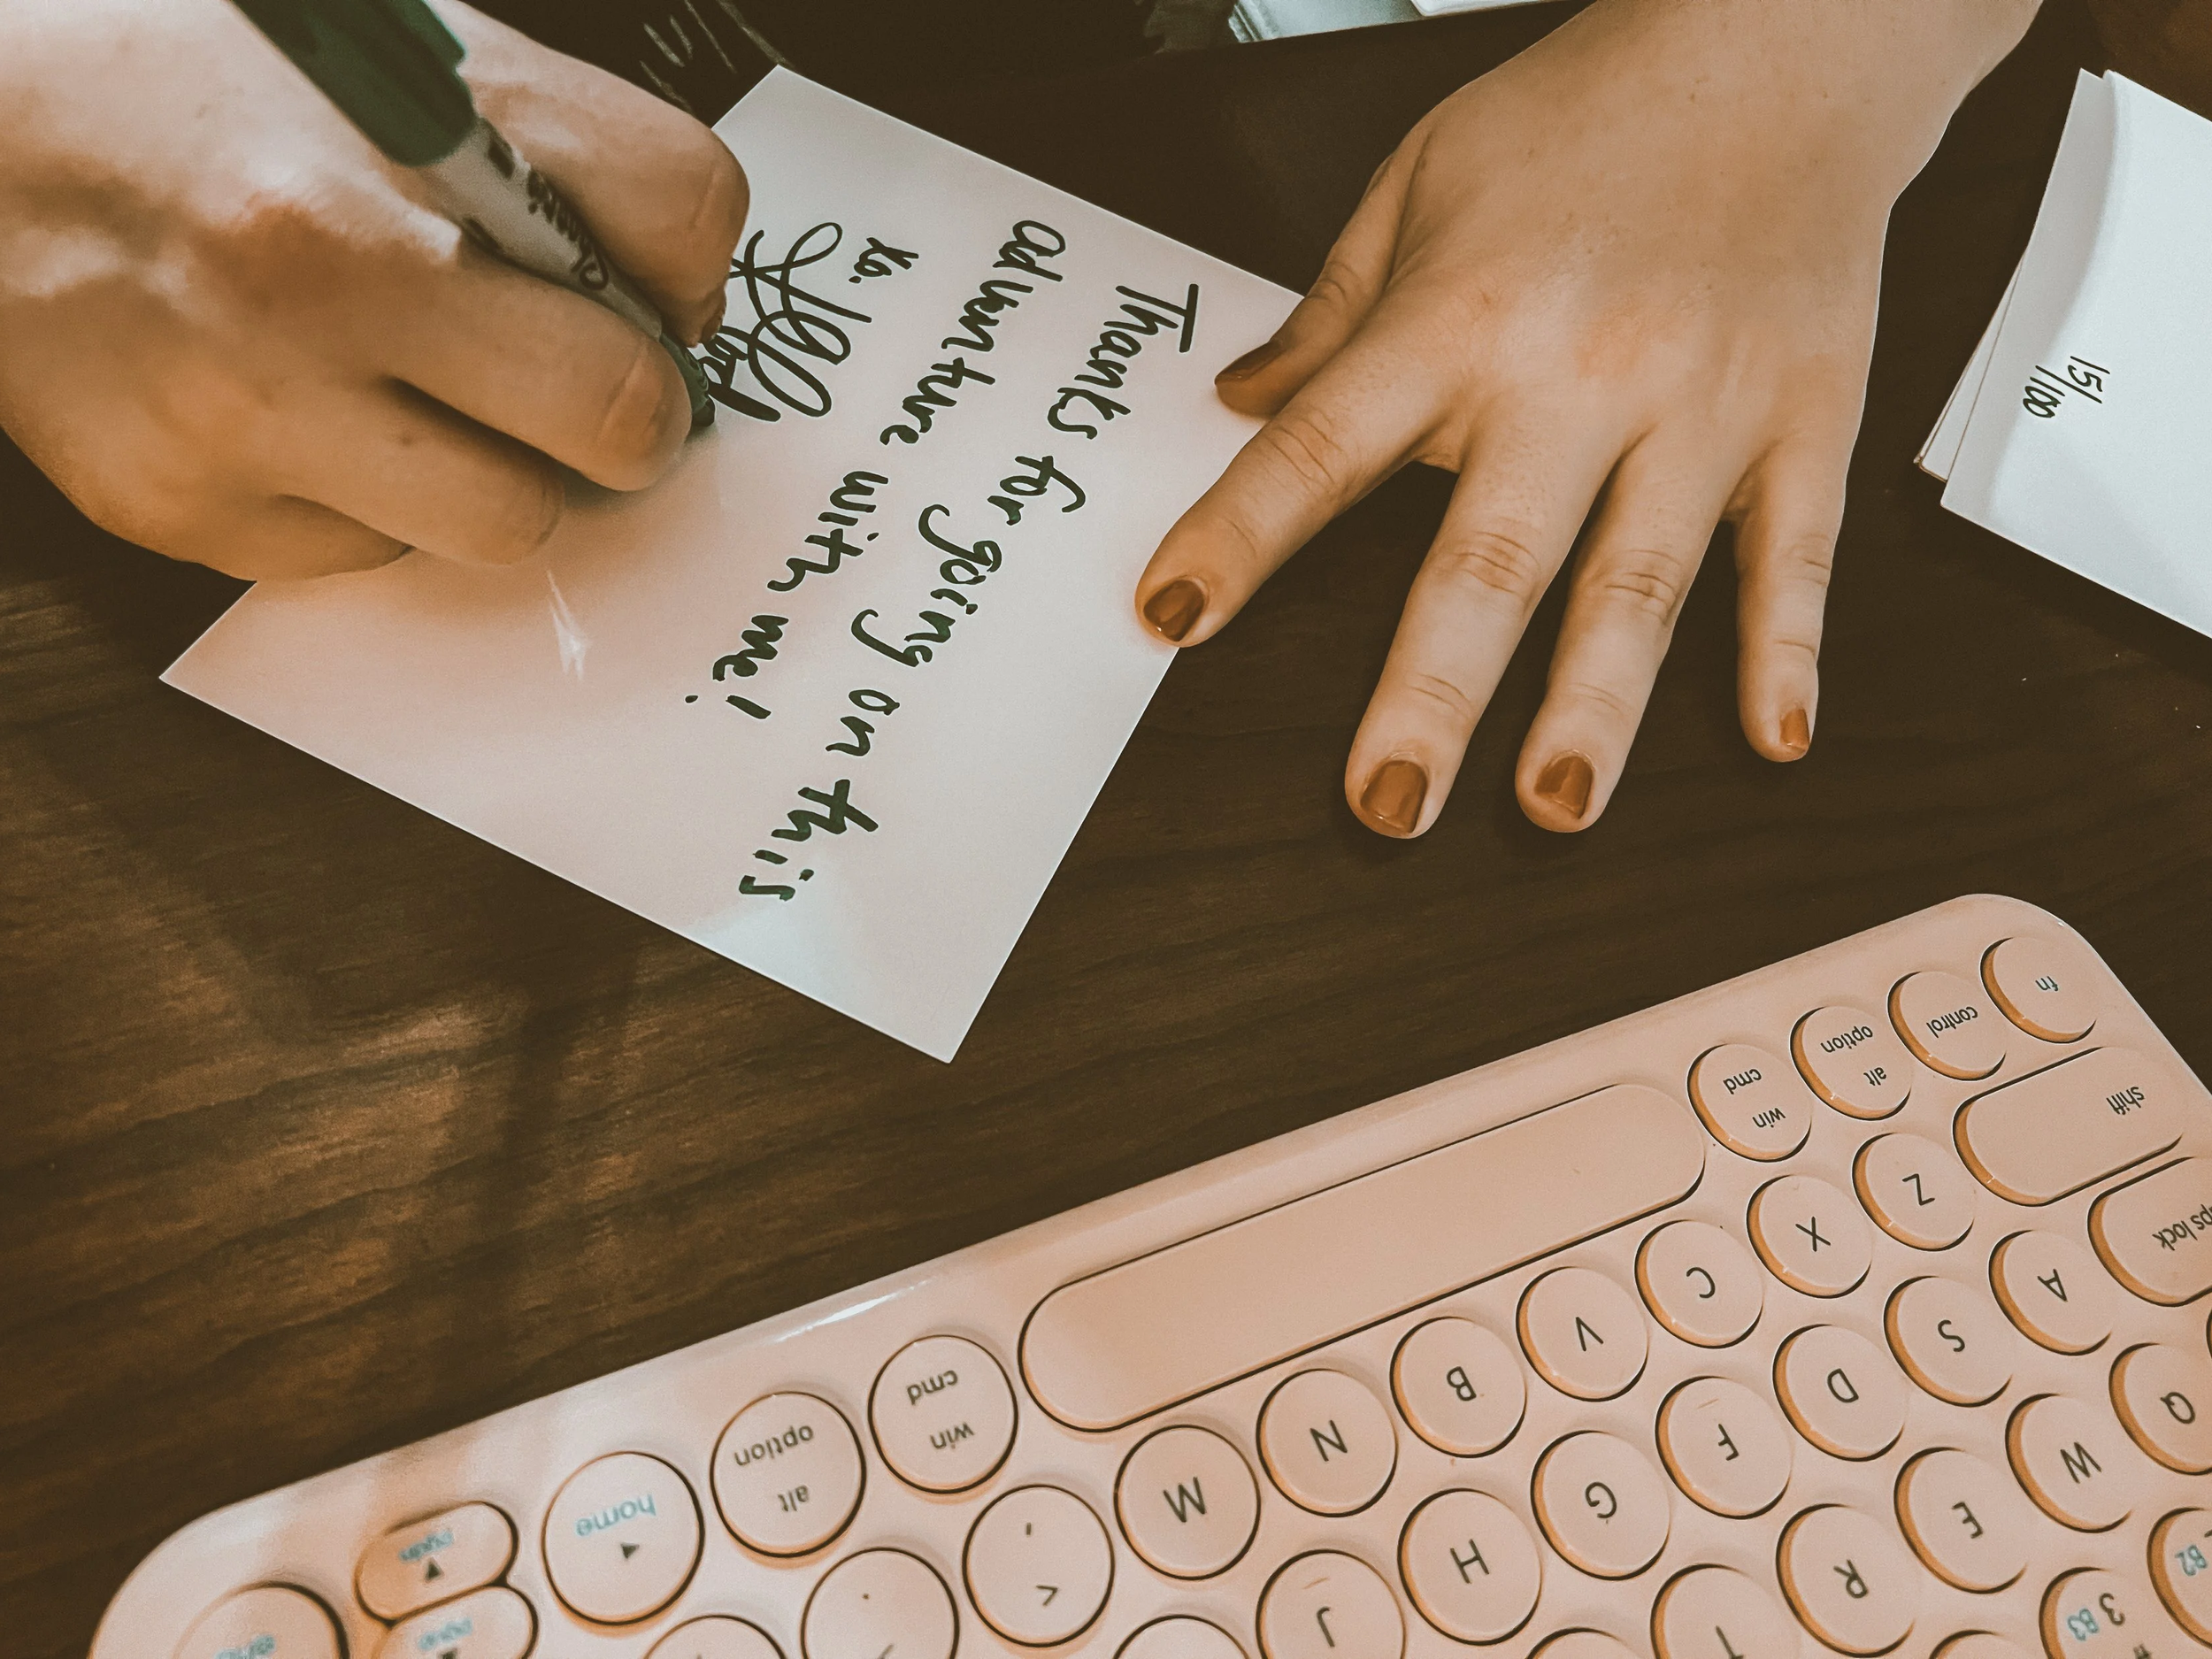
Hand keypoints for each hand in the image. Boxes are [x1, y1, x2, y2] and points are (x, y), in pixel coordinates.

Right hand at [0, 0, 745, 578]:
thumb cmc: (192, 83)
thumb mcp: (385, 48)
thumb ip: (547, 146)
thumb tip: (671, 297)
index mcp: (410, 112)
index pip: (689, 217)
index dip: (685, 270)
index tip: (643, 291)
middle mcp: (331, 254)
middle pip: (627, 413)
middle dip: (628, 415)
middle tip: (577, 391)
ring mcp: (251, 396)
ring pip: (512, 522)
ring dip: (502, 480)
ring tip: (427, 406)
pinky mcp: (185, 502)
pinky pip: (374, 559)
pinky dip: (369, 507)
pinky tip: (304, 421)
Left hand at [1134, 0, 2035, 834]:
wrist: (1784, 42)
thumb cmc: (1586, 115)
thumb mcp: (1420, 179)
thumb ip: (1333, 311)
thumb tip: (1242, 401)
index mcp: (1462, 314)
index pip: (1326, 445)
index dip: (1241, 536)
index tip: (1174, 615)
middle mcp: (1579, 372)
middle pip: (1490, 558)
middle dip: (1431, 695)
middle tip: (1387, 804)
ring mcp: (1702, 404)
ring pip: (1639, 583)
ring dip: (1596, 710)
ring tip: (1554, 810)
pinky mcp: (1806, 418)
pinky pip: (1798, 554)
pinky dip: (1790, 650)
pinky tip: (1775, 739)